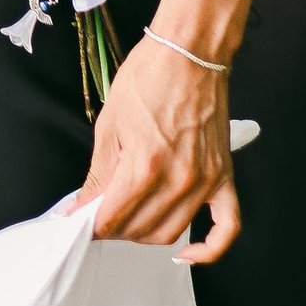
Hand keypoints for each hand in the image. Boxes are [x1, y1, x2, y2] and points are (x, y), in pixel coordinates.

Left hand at [80, 32, 239, 262]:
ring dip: (145, 235)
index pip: (114, 218)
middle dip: (114, 229)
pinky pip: (226, 227)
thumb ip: (98, 172)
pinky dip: (209, 249)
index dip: (91, 225)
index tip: (79, 224)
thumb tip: (83, 204)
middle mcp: (179, 179)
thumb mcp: (109, 122)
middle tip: (101, 217)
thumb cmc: (149, 77)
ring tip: (129, 222)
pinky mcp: (224, 177)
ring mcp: (205, 181)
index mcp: (145, 165)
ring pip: (172, 232)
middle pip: (141, 229)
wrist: (188, 53)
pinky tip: (189, 253)